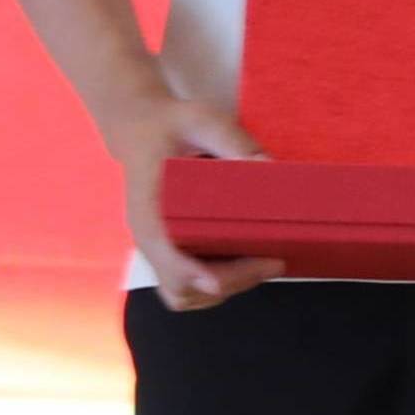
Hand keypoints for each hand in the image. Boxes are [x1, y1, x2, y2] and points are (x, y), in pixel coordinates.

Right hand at [109, 87, 279, 311]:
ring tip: (269, 262)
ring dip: (229, 287)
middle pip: (180, 287)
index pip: (162, 255)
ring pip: (187, 295)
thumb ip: (232, 140)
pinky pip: (193, 286)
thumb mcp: (199, 119)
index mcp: (147, 210)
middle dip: (228, 283)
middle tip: (273, 260)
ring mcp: (159, 249)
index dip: (188, 273)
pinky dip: (223, 284)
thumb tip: (268, 167)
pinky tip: (253, 262)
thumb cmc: (169, 124)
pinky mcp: (173, 251)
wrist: (142, 127)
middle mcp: (150, 238)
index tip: (217, 280)